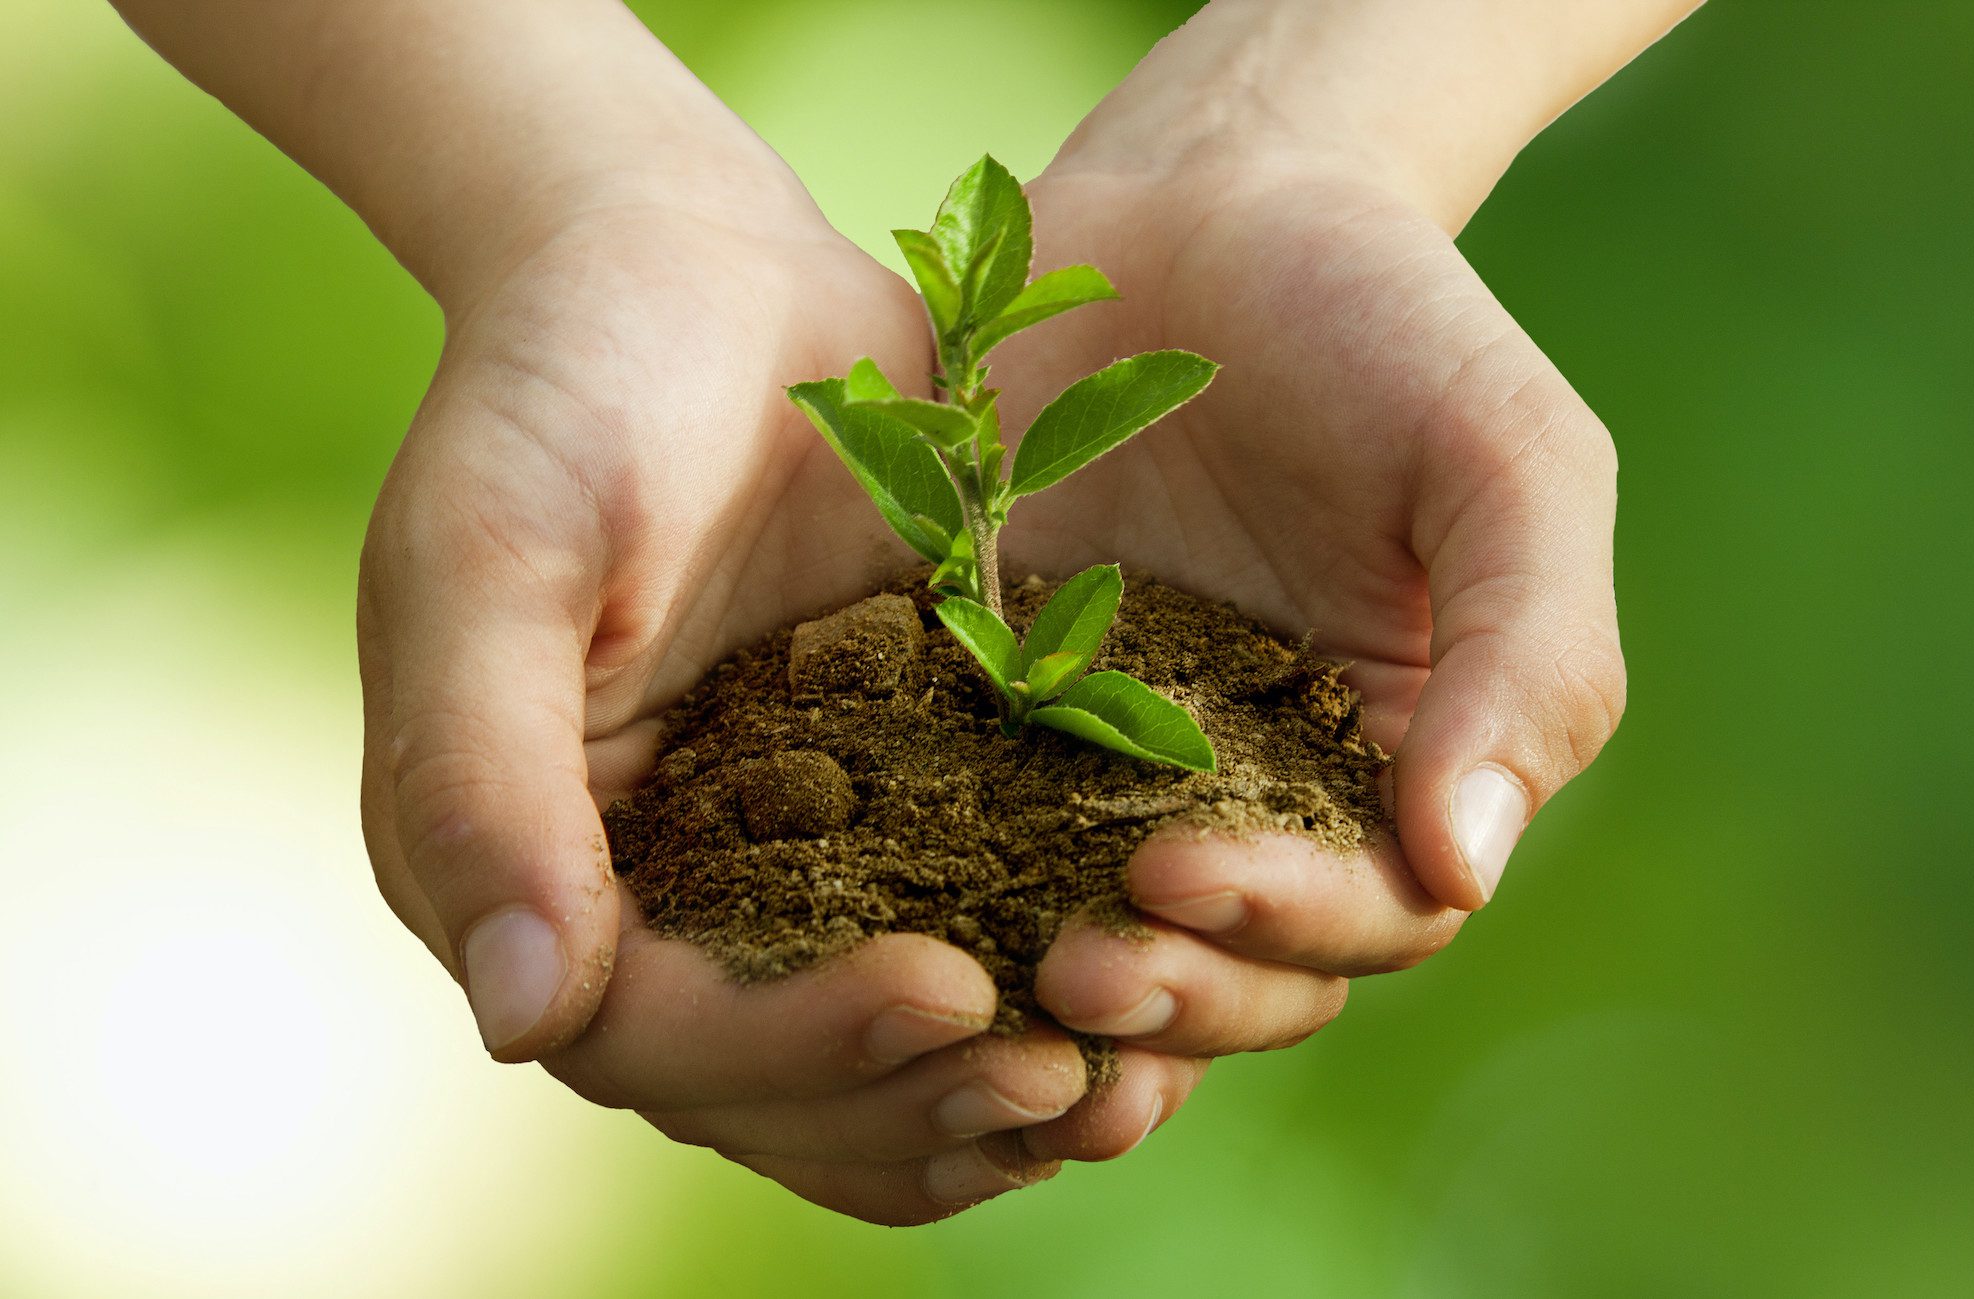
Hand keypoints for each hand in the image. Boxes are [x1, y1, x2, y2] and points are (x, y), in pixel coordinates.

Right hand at [356, 192, 1181, 1223]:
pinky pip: (949, 950)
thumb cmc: (567, 385)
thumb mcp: (494, 552)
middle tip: (1060, 1076)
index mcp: (525, 857)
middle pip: (769, 1089)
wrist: (691, 270)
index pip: (648, 1034)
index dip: (791, 1048)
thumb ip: (481, 773)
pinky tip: (1138, 1011)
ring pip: (864, 1066)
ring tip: (1117, 1082)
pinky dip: (1030, 1007)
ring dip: (978, 1105)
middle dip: (912, 1102)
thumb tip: (523, 1022)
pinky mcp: (879, 809)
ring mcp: (767, 861)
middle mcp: (641, 894)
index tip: (946, 991)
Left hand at [998, 151, 1625, 1086]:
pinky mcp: (994, 716)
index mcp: (1397, 762)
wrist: (1202, 207)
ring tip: (994, 975)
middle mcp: (1263, 795)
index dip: (1286, 922)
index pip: (1372, 912)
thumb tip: (1463, 868)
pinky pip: (970, 839)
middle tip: (1073, 973)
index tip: (1178, 868)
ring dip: (1064, 989)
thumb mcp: (1503, 462)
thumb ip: (1527, 656)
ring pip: (1111, 936)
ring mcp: (1118, 768)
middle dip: (1168, 988)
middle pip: (1238, 966)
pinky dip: (944, 907)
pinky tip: (886, 924)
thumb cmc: (1382, 324)